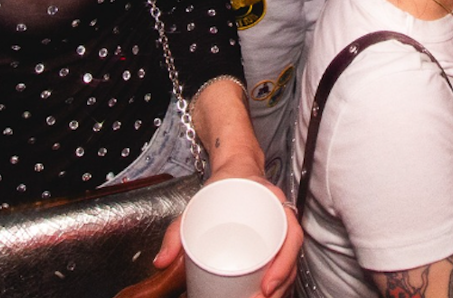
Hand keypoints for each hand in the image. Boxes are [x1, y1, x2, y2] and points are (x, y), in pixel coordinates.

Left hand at [153, 173, 301, 297]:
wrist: (234, 167)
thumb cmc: (222, 183)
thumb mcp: (197, 203)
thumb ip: (176, 231)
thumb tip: (161, 261)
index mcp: (272, 200)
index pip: (291, 234)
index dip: (283, 264)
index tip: (267, 285)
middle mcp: (281, 214)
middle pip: (291, 255)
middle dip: (280, 283)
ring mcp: (280, 226)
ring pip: (290, 261)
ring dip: (282, 285)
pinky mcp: (275, 237)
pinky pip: (285, 259)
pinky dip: (280, 278)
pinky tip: (267, 292)